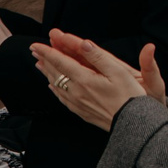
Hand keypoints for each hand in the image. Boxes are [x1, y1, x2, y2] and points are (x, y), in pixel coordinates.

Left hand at [31, 31, 158, 130]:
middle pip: (55, 72)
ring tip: (40, 64)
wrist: (133, 123)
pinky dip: (54, 87)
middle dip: (44, 60)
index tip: (35, 45)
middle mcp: (76, 91)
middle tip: (35, 51)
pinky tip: (52, 85)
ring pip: (56, 84)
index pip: (60, 62)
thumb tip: (83, 43)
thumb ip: (98, 57)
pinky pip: (62, 97)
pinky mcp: (80, 111)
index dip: (47, 52)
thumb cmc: (130, 96)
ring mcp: (76, 102)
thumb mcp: (118, 71)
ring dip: (47, 72)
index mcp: (84, 79)